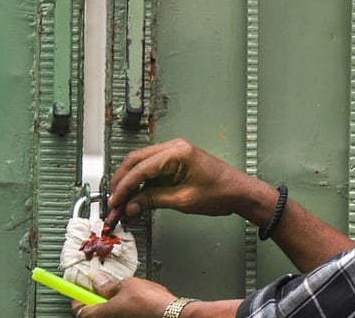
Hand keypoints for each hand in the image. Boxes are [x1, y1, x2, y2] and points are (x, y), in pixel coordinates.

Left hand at [71, 271, 173, 317]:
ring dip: (110, 305)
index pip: (79, 309)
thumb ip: (108, 285)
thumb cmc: (151, 302)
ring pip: (109, 315)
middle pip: (93, 314)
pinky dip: (122, 309)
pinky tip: (133, 302)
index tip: (78, 291)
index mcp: (101, 314)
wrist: (172, 314)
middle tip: (101, 290)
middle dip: (96, 301)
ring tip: (121, 294)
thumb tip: (97, 280)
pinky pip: (121, 315)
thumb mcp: (126, 284)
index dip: (78, 298)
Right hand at [108, 138, 270, 224]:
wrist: (240, 192)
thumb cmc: (221, 192)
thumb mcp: (183, 200)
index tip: (115, 202)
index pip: (140, 168)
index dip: (123, 187)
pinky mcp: (176, 161)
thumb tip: (131, 206)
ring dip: (130, 183)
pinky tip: (136, 198)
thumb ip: (153, 200)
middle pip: (136, 161)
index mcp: (177, 152)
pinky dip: (142, 183)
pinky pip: (152, 169)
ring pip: (141, 164)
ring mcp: (174, 152)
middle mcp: (174, 147)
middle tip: (114, 202)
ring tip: (123, 204)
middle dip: (121, 182)